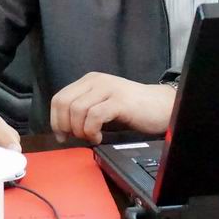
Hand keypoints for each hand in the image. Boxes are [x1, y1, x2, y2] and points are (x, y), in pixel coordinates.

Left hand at [49, 72, 175, 144]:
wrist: (162, 106)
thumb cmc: (132, 110)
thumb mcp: (102, 104)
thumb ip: (83, 110)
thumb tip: (62, 128)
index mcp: (90, 80)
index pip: (59, 98)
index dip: (56, 120)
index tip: (63, 136)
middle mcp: (97, 81)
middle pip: (64, 103)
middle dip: (65, 126)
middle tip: (78, 137)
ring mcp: (109, 89)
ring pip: (77, 110)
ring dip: (81, 130)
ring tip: (92, 136)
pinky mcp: (120, 101)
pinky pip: (94, 116)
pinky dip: (92, 131)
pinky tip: (99, 137)